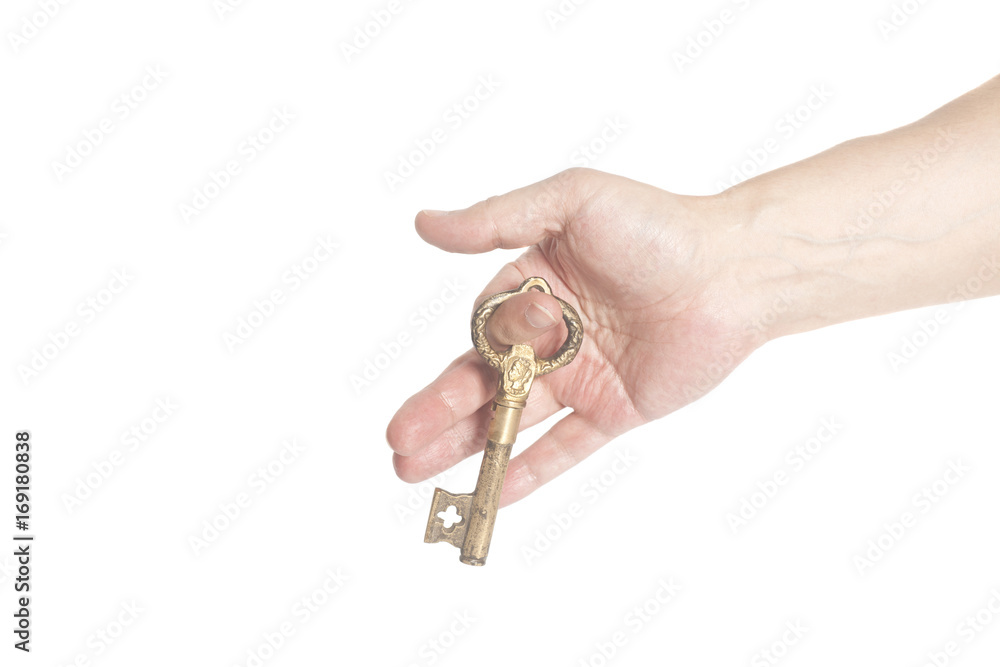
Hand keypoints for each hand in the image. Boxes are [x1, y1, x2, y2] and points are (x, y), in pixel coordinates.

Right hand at [386, 168, 765, 504]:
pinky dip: (531, 471)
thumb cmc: (656, 225)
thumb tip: (424, 223)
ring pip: (513, 420)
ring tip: (414, 472)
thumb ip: (497, 219)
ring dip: (465, 448)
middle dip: (438, 414)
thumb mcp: (570, 203)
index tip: (472, 370)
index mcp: (532, 289)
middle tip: (397, 444)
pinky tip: (495, 494)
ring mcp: (581, 377)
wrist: (734, 270)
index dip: (467, 359)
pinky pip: (567, 447)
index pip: (482, 333)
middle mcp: (550, 337)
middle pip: (482, 383)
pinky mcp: (614, 409)